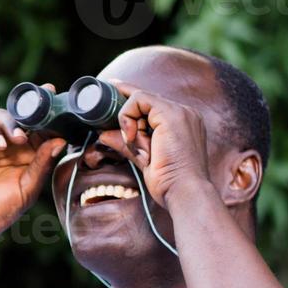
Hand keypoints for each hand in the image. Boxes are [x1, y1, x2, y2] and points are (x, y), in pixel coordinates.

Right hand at [0, 102, 67, 244]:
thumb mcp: (28, 188)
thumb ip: (42, 164)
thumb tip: (59, 140)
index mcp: (27, 155)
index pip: (40, 128)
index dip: (49, 115)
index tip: (60, 103)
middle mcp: (8, 145)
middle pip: (20, 116)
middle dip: (31, 109)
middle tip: (41, 113)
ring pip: (1, 116)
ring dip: (12, 122)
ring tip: (19, 138)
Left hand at [96, 79, 211, 207]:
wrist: (184, 191)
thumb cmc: (169, 181)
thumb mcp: (143, 157)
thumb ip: (126, 143)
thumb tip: (103, 134)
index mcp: (181, 122)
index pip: (152, 104)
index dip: (130, 102)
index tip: (110, 96)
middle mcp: (183, 113)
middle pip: (145, 99)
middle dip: (123, 110)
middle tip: (107, 121)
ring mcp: (179, 111)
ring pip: (140, 97)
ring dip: (128, 120)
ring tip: (134, 143)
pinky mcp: (170, 114)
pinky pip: (139, 99)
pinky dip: (127, 116)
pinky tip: (131, 136)